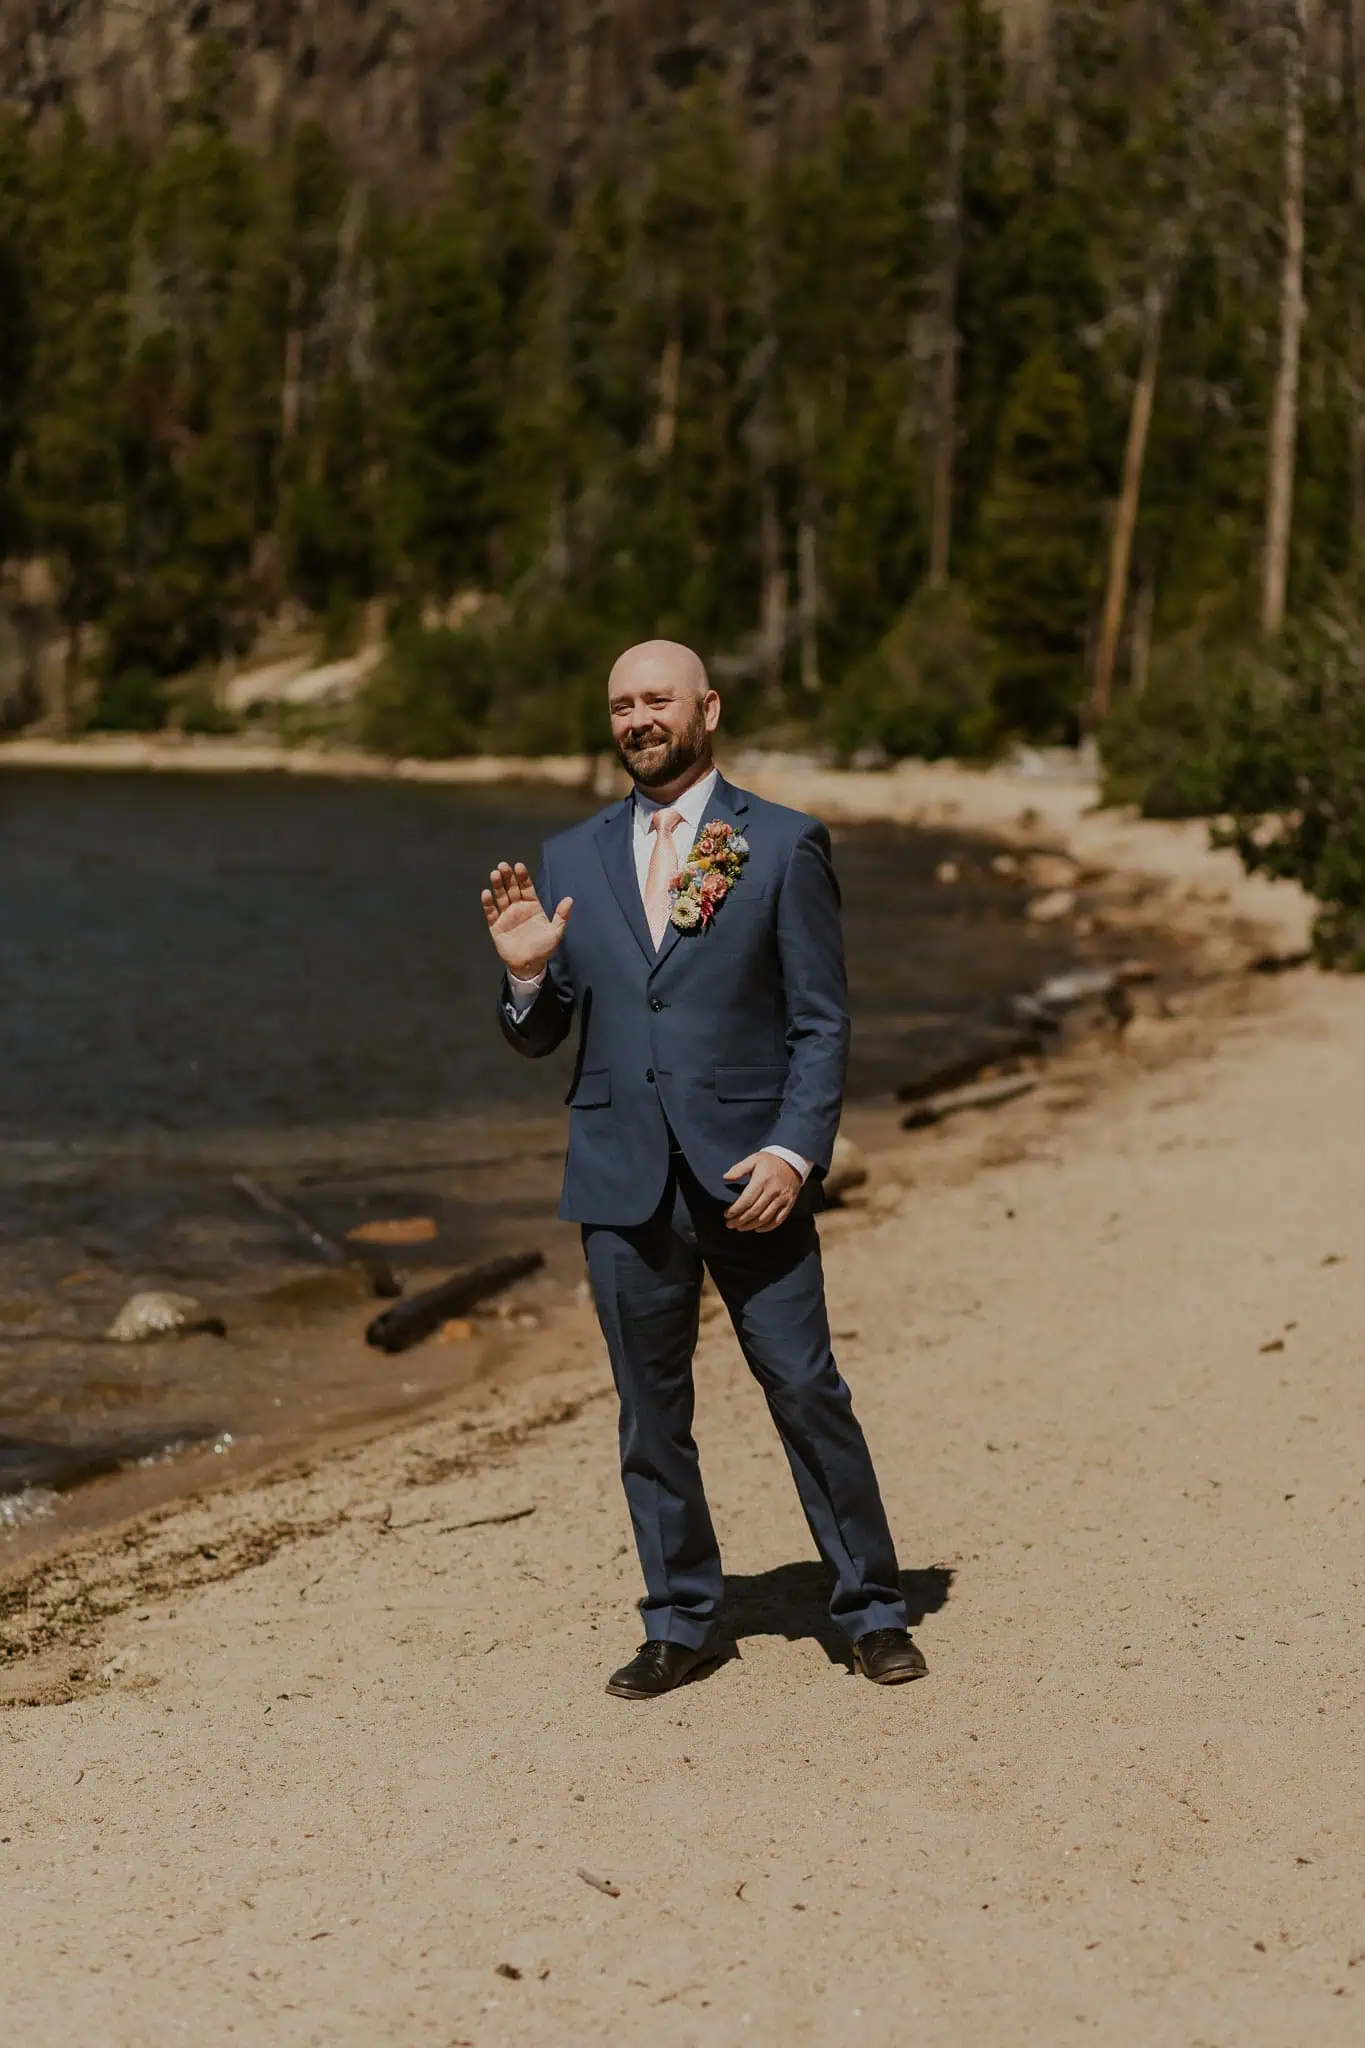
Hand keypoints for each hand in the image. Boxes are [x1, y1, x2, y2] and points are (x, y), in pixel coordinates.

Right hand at [481, 861, 572, 979]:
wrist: (529, 966)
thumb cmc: (544, 949)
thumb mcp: (556, 932)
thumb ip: (561, 916)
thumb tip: (570, 899)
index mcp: (532, 907)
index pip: (527, 888)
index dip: (523, 877)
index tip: (519, 866)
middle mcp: (518, 908)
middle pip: (512, 889)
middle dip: (508, 877)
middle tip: (503, 865)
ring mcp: (506, 916)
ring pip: (501, 897)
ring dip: (497, 886)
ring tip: (495, 874)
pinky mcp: (496, 926)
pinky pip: (491, 913)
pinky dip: (488, 903)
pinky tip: (486, 893)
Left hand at [722, 1151, 800, 1232]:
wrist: (793, 1162)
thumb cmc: (770, 1161)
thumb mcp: (754, 1159)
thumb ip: (739, 1168)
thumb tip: (725, 1177)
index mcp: (762, 1181)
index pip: (746, 1200)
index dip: (735, 1210)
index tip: (726, 1215)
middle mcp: (772, 1192)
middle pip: (754, 1212)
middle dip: (740, 1221)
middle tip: (730, 1224)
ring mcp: (782, 1199)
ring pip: (765, 1218)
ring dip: (751, 1226)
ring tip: (740, 1228)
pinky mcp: (789, 1204)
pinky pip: (778, 1220)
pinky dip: (767, 1227)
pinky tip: (757, 1229)